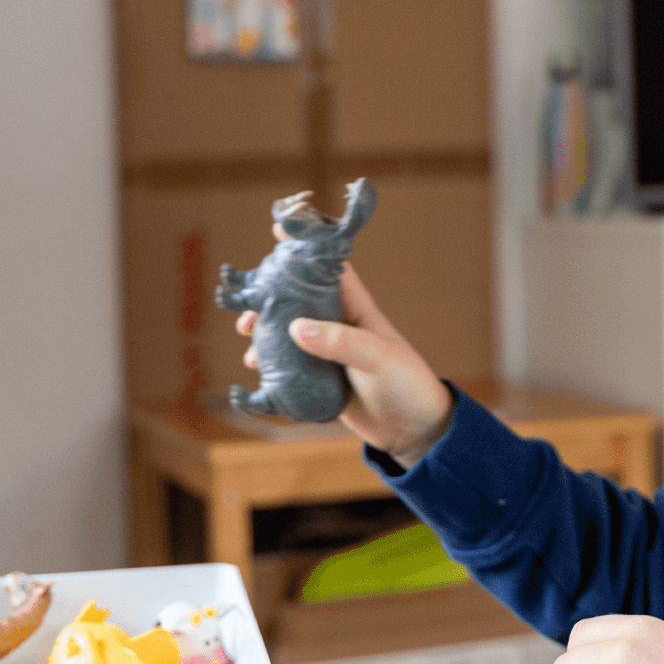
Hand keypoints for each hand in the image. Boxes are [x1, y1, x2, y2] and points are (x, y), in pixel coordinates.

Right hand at [235, 250, 452, 464]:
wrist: (416, 431)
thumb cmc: (407, 385)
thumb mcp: (377, 358)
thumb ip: (340, 342)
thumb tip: (297, 328)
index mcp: (357, 309)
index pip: (329, 269)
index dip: (305, 250)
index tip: (277, 232)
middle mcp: (340, 327)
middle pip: (298, 302)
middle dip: (270, 301)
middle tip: (247, 311)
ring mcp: (330, 355)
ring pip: (289, 336)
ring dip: (266, 337)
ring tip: (249, 346)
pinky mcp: (323, 381)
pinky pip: (290, 369)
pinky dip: (271, 368)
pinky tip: (258, 375)